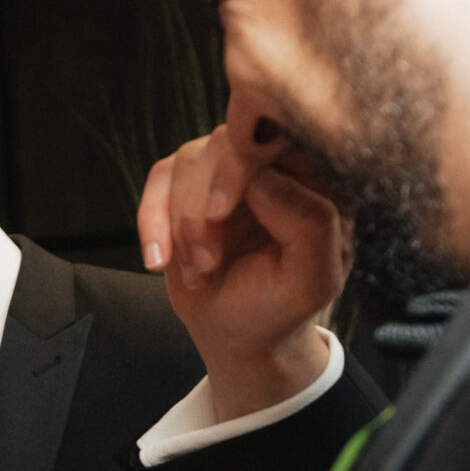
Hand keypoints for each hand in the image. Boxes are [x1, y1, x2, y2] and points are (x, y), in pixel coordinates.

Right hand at [137, 122, 351, 419]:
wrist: (236, 332)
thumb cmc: (279, 307)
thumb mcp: (311, 281)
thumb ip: (310, 226)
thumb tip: (262, 179)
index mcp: (318, 179)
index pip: (280, 139)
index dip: (240, 167)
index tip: (218, 215)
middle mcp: (274, 163)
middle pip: (226, 143)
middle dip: (202, 206)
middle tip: (206, 262)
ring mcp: (228, 170)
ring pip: (188, 160)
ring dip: (180, 223)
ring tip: (199, 271)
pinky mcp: (188, 184)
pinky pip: (159, 178)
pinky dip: (151, 220)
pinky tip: (159, 260)